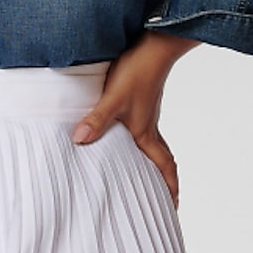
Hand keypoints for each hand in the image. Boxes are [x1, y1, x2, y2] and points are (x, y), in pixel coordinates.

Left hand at [70, 30, 198, 206]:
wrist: (154, 45)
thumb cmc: (138, 72)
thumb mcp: (114, 98)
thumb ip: (97, 120)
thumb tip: (79, 141)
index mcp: (145, 133)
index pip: (163, 166)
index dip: (169, 187)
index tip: (174, 206)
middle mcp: (149, 126)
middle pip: (162, 159)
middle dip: (165, 180)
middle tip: (165, 198)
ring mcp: (146, 114)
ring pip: (153, 145)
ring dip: (153, 162)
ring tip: (145, 175)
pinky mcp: (141, 101)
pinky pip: (144, 129)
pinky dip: (141, 142)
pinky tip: (128, 139)